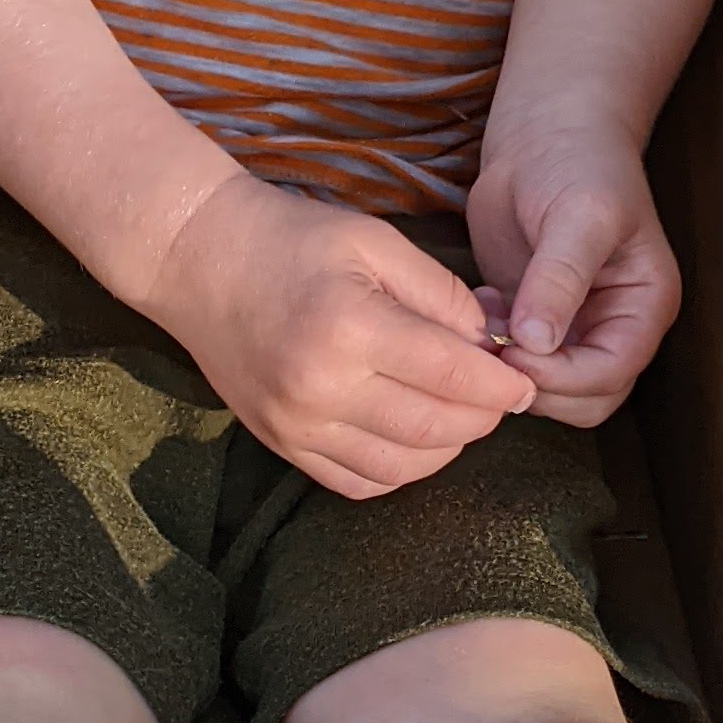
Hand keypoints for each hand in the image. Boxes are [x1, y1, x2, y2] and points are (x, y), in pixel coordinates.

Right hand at [144, 171, 529, 500]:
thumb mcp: (375, 241)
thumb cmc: (291, 239)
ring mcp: (297, 424)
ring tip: (460, 415)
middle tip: (499, 396)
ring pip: (402, 468)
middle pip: (435, 429)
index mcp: (351, 328)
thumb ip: (442, 293)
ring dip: (447, 449)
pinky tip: (414, 439)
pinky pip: (357, 483)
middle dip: (483, 417)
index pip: (453, 377)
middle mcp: (321, 387)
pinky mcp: (281, 443)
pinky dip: (400, 470)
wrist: (197, 259)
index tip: (526, 383)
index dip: (502, 386)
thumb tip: (492, 345)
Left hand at [465, 124, 680, 424]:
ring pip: (550, 392)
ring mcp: (574, 328)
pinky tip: (481, 305)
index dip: (563, 378)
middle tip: (493, 345)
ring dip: (511, 370)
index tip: (516, 348)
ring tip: (486, 320)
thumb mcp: (578, 215)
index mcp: (644, 306)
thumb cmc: (577, 162)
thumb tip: (539, 344)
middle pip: (586, 400)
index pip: (612, 374)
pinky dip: (492, 350)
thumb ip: (559, 280)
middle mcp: (616, 326)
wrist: (543, 133)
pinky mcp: (534, 321)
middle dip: (537, 385)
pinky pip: (516, 363)